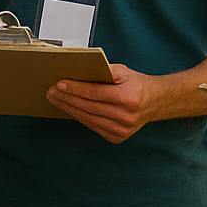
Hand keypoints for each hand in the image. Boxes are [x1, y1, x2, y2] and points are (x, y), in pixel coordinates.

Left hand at [46, 63, 163, 142]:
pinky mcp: (117, 137)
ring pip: (88, 119)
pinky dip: (80, 117)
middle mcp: (125, 116)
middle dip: (67, 98)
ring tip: (56, 99)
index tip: (60, 84)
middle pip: (88, 107)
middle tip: (52, 92)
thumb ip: (103, 71)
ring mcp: (121, 129)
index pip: (94, 93)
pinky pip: (93, 126)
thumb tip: (79, 70)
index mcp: (128, 98)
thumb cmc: (137, 85)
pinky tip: (71, 109)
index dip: (75, 88)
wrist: (154, 102)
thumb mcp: (123, 72)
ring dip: (69, 109)